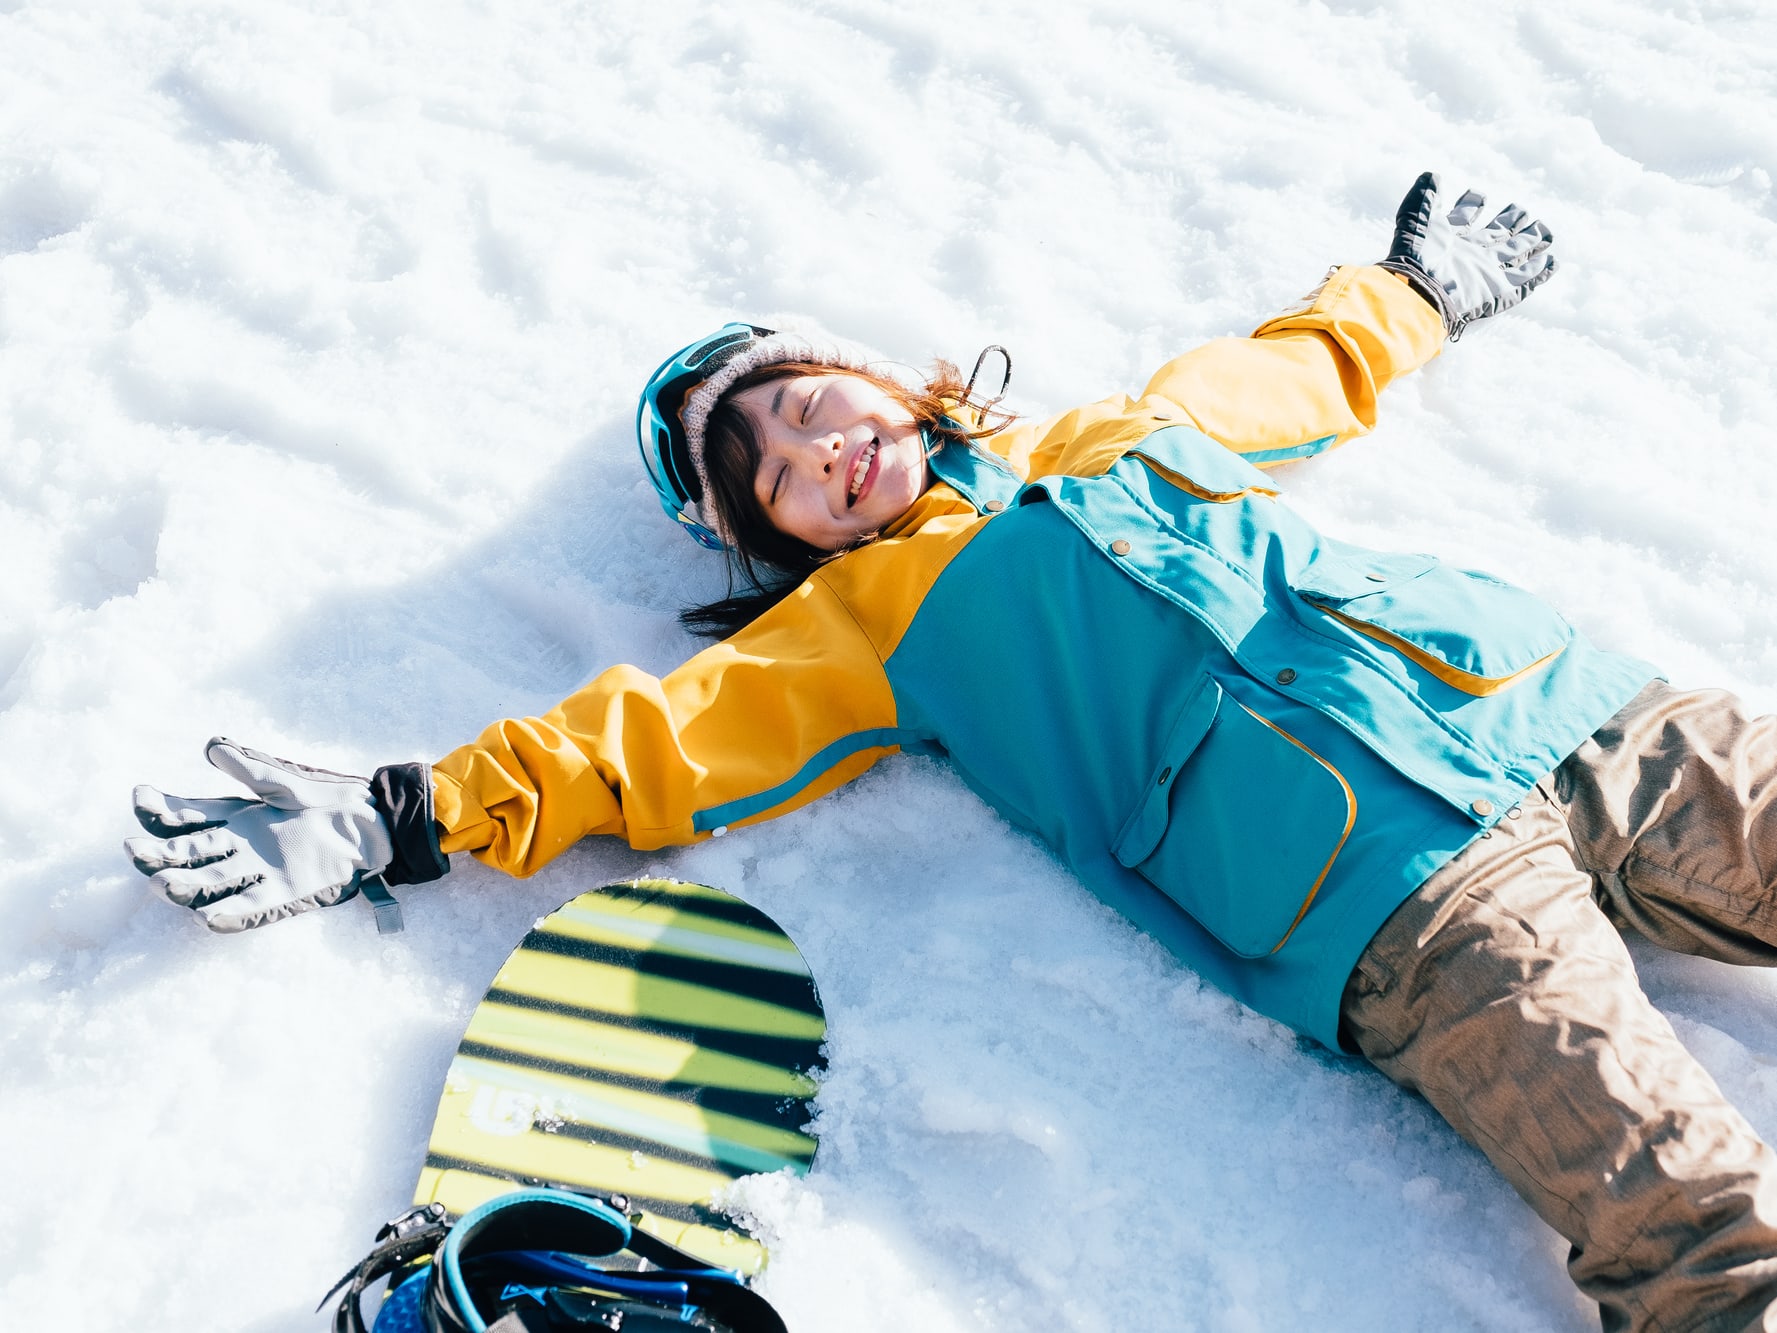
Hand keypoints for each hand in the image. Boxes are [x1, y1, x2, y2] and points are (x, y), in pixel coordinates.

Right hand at [126, 738, 395, 932]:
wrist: (370, 824)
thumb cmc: (328, 798)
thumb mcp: (282, 780)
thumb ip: (247, 767)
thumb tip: (210, 746)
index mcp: (234, 817)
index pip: (187, 816)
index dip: (162, 809)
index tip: (140, 795)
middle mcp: (238, 847)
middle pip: (189, 852)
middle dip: (159, 852)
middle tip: (133, 848)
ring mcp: (256, 872)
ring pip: (209, 883)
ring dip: (183, 886)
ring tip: (160, 883)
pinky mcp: (282, 893)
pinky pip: (249, 909)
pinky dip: (229, 915)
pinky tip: (207, 919)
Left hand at [1380, 171, 1556, 338]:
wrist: (1421, 289)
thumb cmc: (1417, 254)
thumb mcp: (1417, 216)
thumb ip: (1426, 196)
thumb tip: (1431, 175)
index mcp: (1449, 239)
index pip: (1464, 219)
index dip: (1471, 206)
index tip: (1478, 195)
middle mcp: (1469, 255)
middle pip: (1495, 236)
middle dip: (1510, 222)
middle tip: (1522, 210)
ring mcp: (1485, 274)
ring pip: (1514, 255)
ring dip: (1530, 242)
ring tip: (1545, 231)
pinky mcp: (1497, 291)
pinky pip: (1523, 283)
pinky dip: (1538, 273)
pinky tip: (1552, 262)